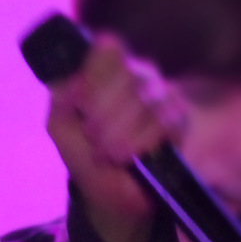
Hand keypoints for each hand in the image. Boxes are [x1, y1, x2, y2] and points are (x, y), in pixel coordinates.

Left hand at [46, 34, 184, 241]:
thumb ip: (61, 99)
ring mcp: (162, 96)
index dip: (94, 70)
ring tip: (106, 155)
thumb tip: (78, 83)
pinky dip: (142, 141)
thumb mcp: (60, 126)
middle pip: (128, 73)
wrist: (108, 194)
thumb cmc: (84, 153)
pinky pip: (167, 120)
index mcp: (107, 71)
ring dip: (121, 129)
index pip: (109, 47)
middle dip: (104, 109)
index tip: (80, 101)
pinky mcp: (179, 122)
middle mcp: (138, 76)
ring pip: (147, 97)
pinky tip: (129, 157)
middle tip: (91, 137)